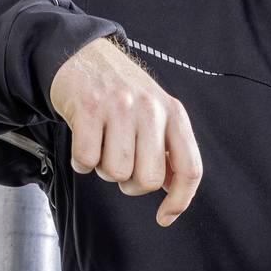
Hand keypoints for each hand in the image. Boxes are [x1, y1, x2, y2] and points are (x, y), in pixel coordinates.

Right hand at [49, 37, 202, 225]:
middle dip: (130, 184)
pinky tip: (84, 140)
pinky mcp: (88, 108)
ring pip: (115, 173)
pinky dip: (80, 161)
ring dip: (103, 169)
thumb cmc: (121, 91)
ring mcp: (119, 107)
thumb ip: (167, 148)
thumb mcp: (155, 112)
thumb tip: (173, 190)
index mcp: (173, 113)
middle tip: (121, 164)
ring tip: (102, 145)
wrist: (83, 54)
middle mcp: (150, 109)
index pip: (189, 168)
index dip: (180, 200)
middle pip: (148, 180)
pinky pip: (85, 160)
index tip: (165, 217)